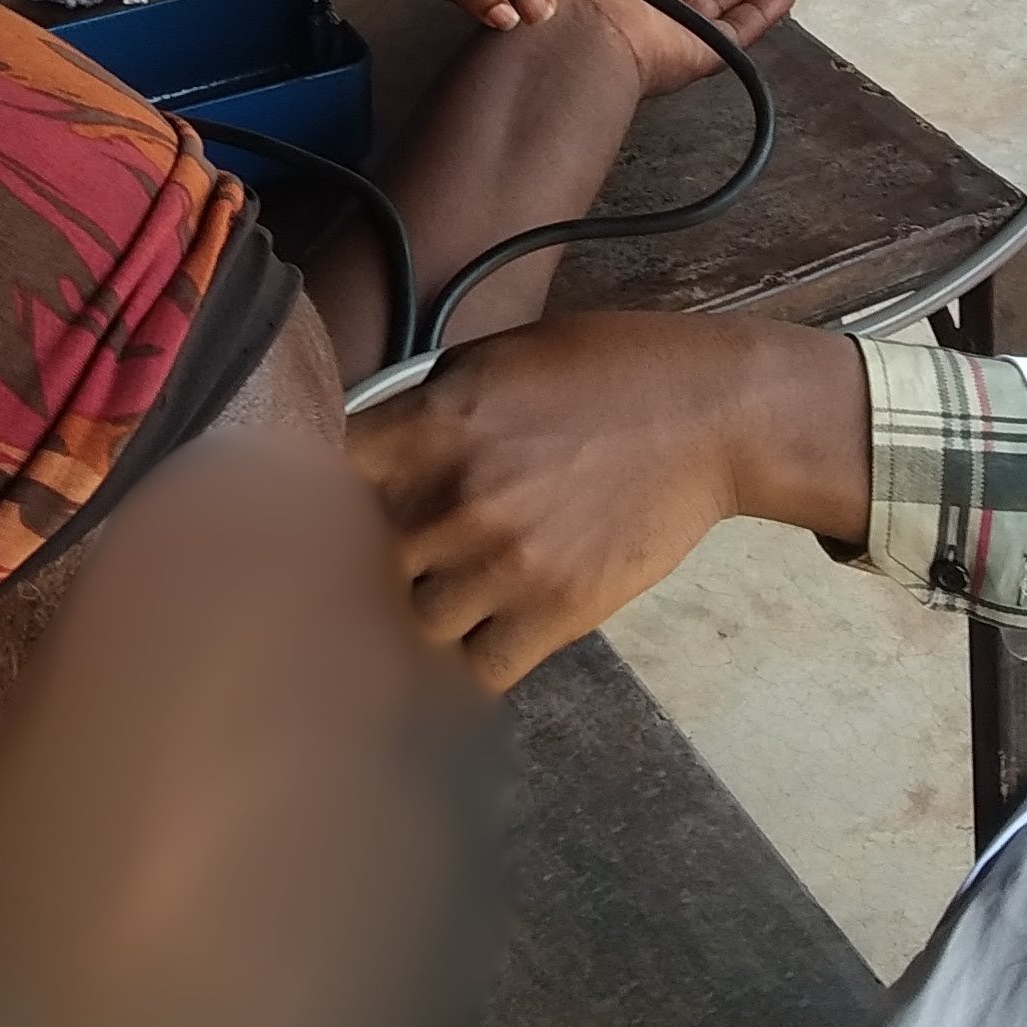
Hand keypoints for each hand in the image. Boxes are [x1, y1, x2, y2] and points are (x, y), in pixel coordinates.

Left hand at [351, 313, 866, 689]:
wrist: (710, 415)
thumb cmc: (604, 370)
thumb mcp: (496, 357)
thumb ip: (423, 407)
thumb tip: (363, 451)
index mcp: (430, 423)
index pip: (324, 482)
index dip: (315, 503)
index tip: (321, 513)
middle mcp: (455, 497)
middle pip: (359, 564)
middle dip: (368, 563)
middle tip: (380, 566)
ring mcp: (504, 561)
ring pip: (412, 623)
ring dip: (417, 615)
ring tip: (433, 601)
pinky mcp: (555, 612)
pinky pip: (477, 670)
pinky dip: (468, 663)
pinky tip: (474, 641)